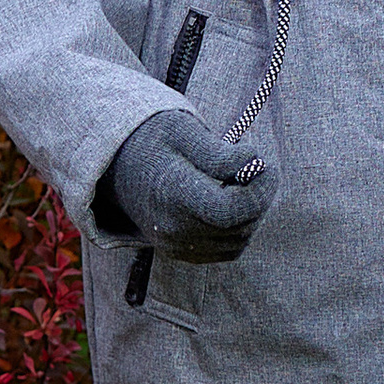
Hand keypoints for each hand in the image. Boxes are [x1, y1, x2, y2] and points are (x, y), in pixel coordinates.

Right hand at [101, 106, 275, 260]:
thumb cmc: (156, 141)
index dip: (258, 189)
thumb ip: (221, 153)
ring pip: (239, 238)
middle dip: (259, 196)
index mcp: (171, 194)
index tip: (264, 164)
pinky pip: (229, 249)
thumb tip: (254, 165)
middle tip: (257, 168)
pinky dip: (240, 227)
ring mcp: (177, 245)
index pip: (228, 209)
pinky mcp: (183, 253)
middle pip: (239, 225)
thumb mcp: (183, 130)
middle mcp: (173, 228)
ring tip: (241, 182)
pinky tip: (231, 201)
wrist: (119, 166)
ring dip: (252, 211)